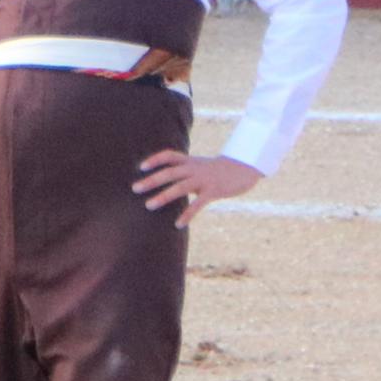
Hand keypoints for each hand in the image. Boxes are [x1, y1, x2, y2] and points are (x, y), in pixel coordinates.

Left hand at [133, 148, 261, 224]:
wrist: (245, 168)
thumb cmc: (219, 170)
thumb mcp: (201, 166)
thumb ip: (185, 172)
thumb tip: (168, 182)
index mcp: (190, 162)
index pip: (169, 156)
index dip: (155, 160)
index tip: (141, 167)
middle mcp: (194, 169)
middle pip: (169, 173)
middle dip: (151, 180)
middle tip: (135, 189)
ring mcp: (203, 179)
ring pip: (180, 187)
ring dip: (163, 196)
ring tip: (148, 205)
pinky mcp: (213, 191)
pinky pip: (198, 204)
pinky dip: (187, 214)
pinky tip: (178, 224)